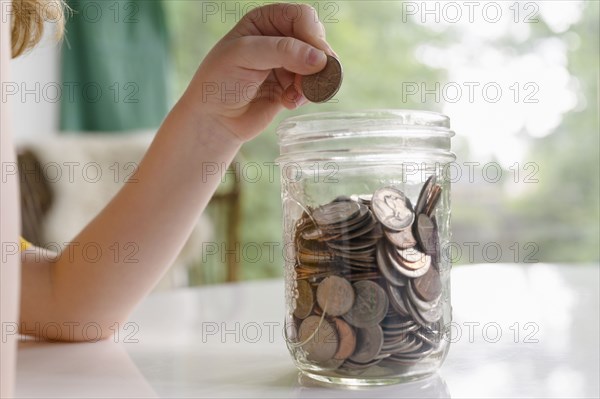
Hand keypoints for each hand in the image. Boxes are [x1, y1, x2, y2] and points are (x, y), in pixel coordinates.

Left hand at [181, 3, 335, 141]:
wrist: (214, 120)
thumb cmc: (219, 82)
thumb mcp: (244, 56)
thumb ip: (282, 51)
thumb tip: (320, 59)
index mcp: (265, 21)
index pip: (302, 16)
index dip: (313, 35)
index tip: (316, 58)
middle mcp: (279, 39)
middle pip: (316, 40)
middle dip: (317, 61)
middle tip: (309, 80)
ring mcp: (287, 64)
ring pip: (319, 66)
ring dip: (312, 81)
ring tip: (296, 94)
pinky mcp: (291, 87)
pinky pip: (313, 87)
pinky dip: (306, 96)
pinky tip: (288, 103)